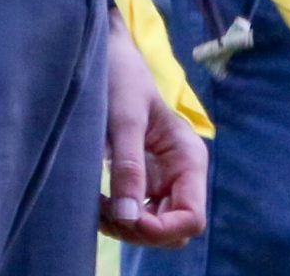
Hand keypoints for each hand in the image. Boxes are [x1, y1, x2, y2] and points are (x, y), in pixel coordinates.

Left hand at [99, 11, 206, 248]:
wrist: (106, 58)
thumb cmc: (121, 78)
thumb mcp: (124, 118)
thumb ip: (129, 166)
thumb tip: (129, 216)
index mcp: (188, 157)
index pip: (191, 218)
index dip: (162, 229)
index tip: (127, 216)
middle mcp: (181, 174)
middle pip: (174, 231)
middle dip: (141, 231)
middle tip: (106, 211)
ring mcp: (164, 181)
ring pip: (154, 229)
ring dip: (127, 227)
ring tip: (98, 205)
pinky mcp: (144, 182)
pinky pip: (138, 217)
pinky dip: (119, 218)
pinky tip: (100, 202)